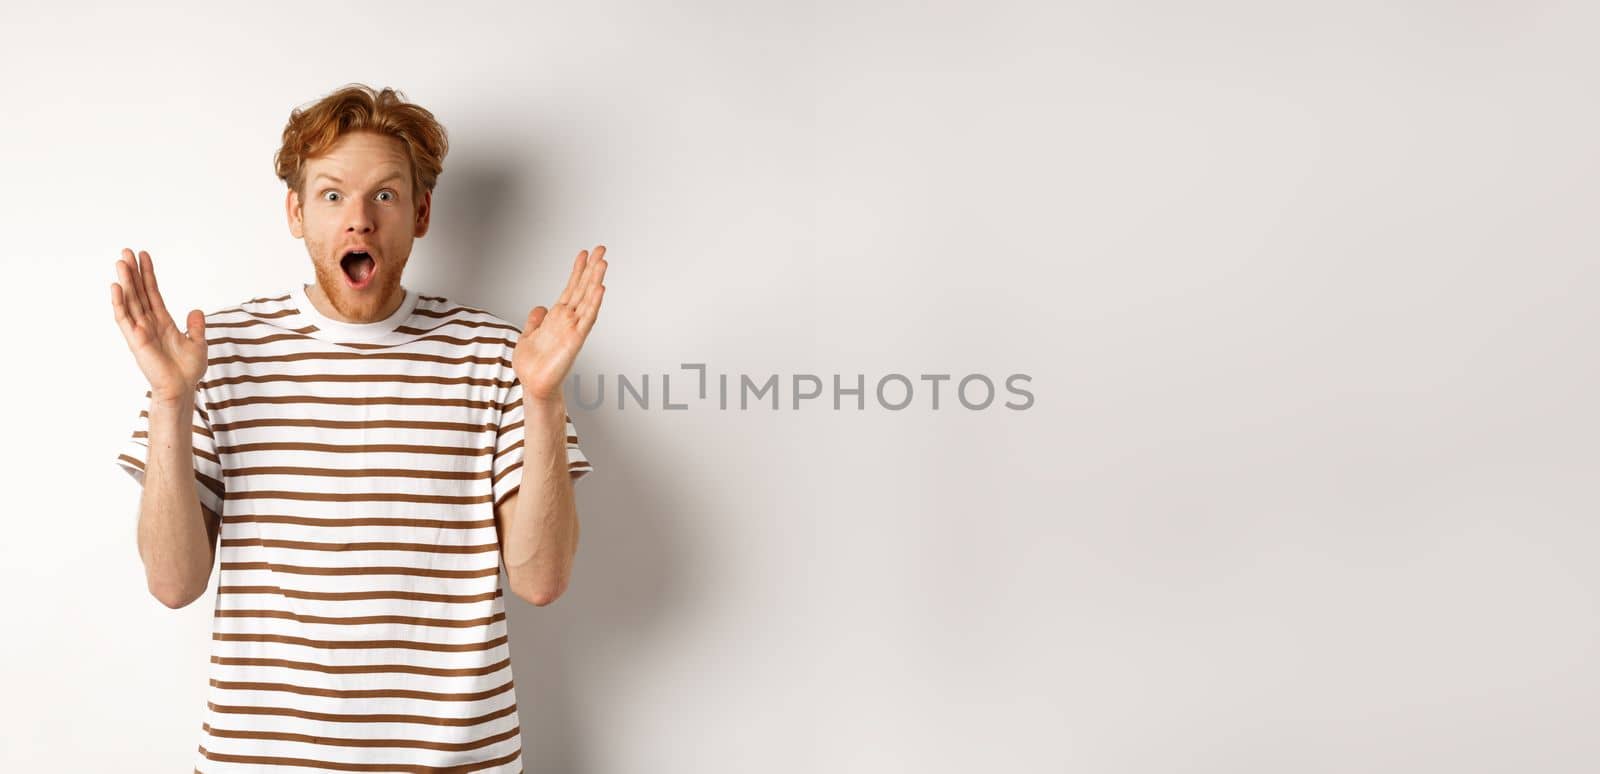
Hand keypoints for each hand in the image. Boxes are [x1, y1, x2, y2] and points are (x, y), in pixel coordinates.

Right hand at [110, 248, 208, 402]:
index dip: (148, 274)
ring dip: (125, 281)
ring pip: (130, 300)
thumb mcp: (197, 343)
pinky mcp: (135, 339)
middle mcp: (148, 323)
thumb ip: (195, 326)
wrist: (182, 388)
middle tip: (126, 251)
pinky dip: (119, 302)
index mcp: (162, 321)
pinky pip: (124, 318)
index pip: (153, 292)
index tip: (144, 255)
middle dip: (133, 272)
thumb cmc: (187, 370)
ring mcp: (140, 330)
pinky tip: (116, 287)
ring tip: (120, 261)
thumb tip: (196, 309)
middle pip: (138, 292)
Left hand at [514, 245, 607, 403]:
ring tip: (603, 262)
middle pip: (583, 289)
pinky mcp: (576, 339)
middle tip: (602, 249)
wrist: (534, 385)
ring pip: (588, 299)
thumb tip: (539, 308)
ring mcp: (574, 328)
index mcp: (557, 317)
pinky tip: (600, 288)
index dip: (577, 271)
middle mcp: (568, 320)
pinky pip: (588, 318)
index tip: (584, 254)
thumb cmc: (533, 366)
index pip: (570, 289)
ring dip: (596, 280)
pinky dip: (594, 303)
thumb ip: (535, 321)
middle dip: (591, 268)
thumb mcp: (527, 336)